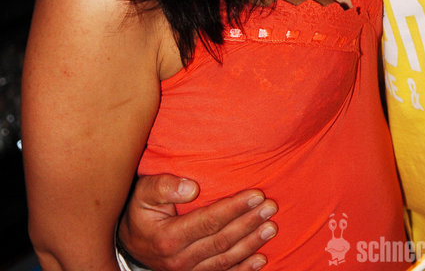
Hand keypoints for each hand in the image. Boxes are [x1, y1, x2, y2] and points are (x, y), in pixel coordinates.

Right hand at [118, 174, 277, 270]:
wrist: (129, 241)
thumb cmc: (139, 209)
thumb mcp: (143, 192)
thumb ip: (164, 186)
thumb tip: (192, 187)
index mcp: (169, 237)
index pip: (209, 221)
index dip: (235, 208)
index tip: (256, 195)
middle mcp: (180, 259)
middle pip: (222, 241)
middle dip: (249, 223)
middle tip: (271, 207)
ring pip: (226, 260)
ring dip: (251, 244)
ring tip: (271, 227)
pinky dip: (244, 269)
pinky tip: (261, 259)